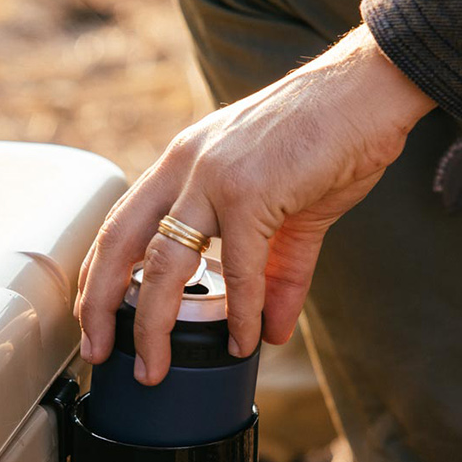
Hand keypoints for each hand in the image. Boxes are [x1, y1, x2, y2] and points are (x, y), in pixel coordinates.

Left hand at [75, 24, 434, 384]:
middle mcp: (185, 166)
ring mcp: (214, 177)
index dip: (97, 274)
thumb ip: (274, 275)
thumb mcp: (287, 213)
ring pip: (163, 263)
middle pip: (119, 244)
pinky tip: (242, 342)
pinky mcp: (252, 191)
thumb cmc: (326, 140)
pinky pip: (238, 269)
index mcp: (182, 164)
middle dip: (98, 304)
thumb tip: (269, 333)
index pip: (119, 224)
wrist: (368, 92)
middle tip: (96, 353)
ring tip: (153, 369)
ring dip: (152, 325)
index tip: (92, 317)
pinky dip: (239, 313)